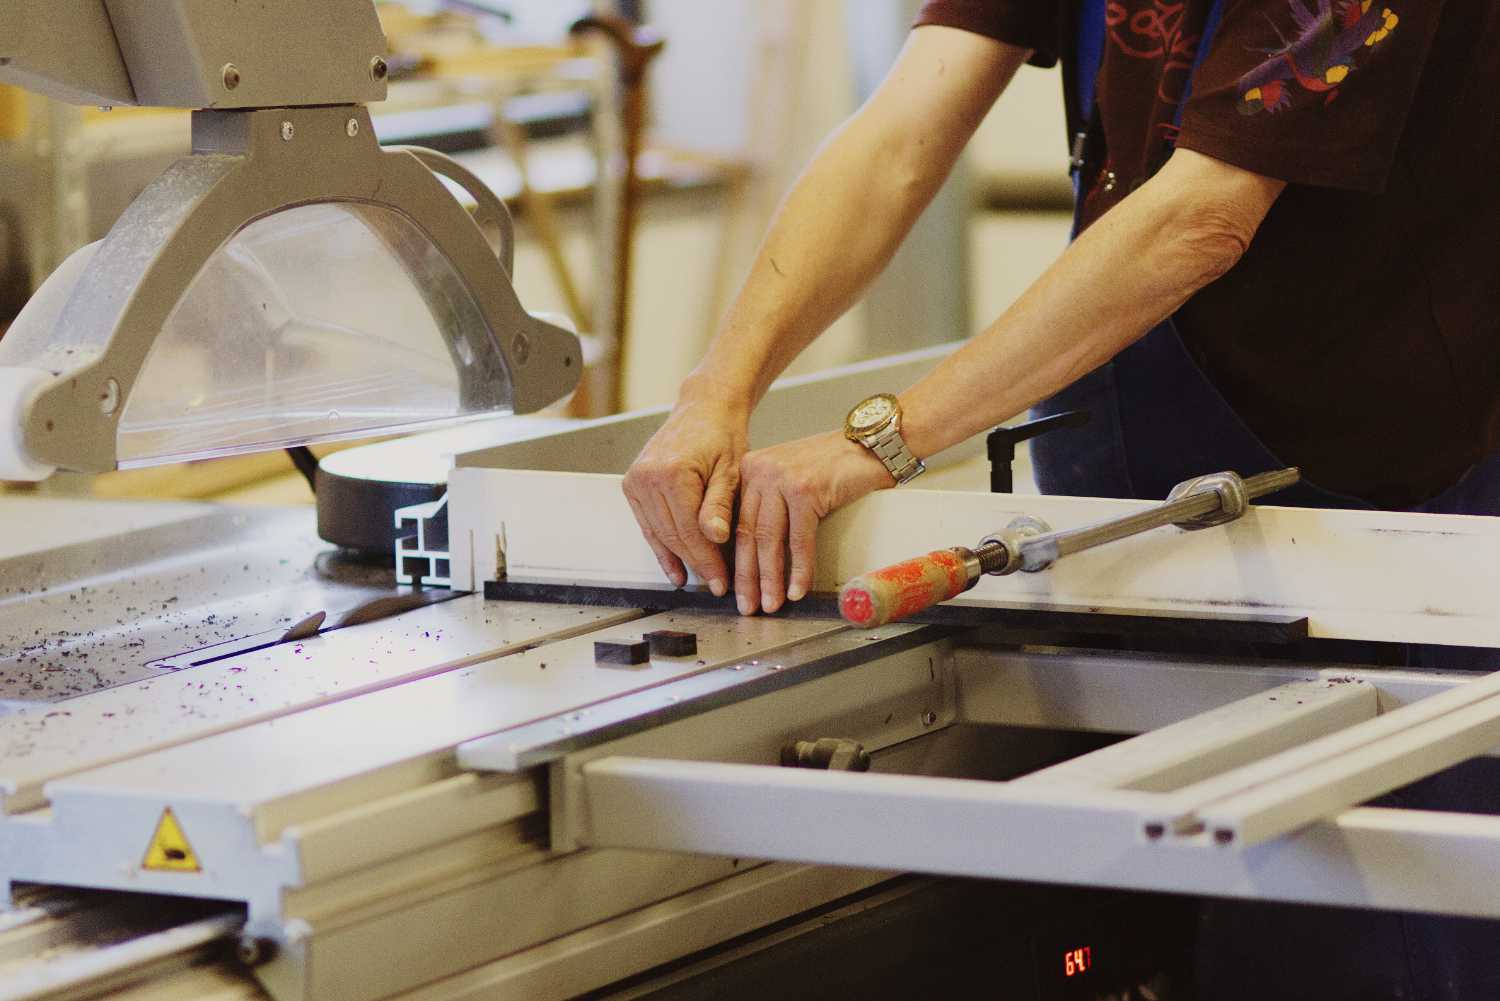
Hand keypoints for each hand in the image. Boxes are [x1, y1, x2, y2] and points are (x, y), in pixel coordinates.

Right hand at [623, 395, 748, 595]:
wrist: (703, 410)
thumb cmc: (722, 435)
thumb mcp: (731, 471)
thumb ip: (720, 505)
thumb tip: (714, 538)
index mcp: (672, 473)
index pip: (691, 531)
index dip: (708, 560)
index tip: (723, 579)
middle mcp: (648, 477)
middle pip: (673, 536)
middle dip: (696, 564)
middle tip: (717, 583)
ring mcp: (636, 481)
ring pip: (659, 534)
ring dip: (679, 560)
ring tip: (699, 580)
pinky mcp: (632, 485)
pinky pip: (648, 525)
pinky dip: (661, 548)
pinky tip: (674, 569)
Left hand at [735, 430, 892, 614]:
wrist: (871, 445)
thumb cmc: (834, 465)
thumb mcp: (789, 478)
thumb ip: (768, 503)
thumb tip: (756, 553)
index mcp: (750, 469)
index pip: (735, 522)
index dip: (733, 561)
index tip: (734, 588)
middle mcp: (760, 471)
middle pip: (748, 533)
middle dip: (748, 577)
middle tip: (749, 606)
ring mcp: (781, 479)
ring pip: (769, 539)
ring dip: (771, 579)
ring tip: (771, 604)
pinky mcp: (805, 490)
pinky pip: (799, 540)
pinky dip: (799, 569)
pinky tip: (797, 589)